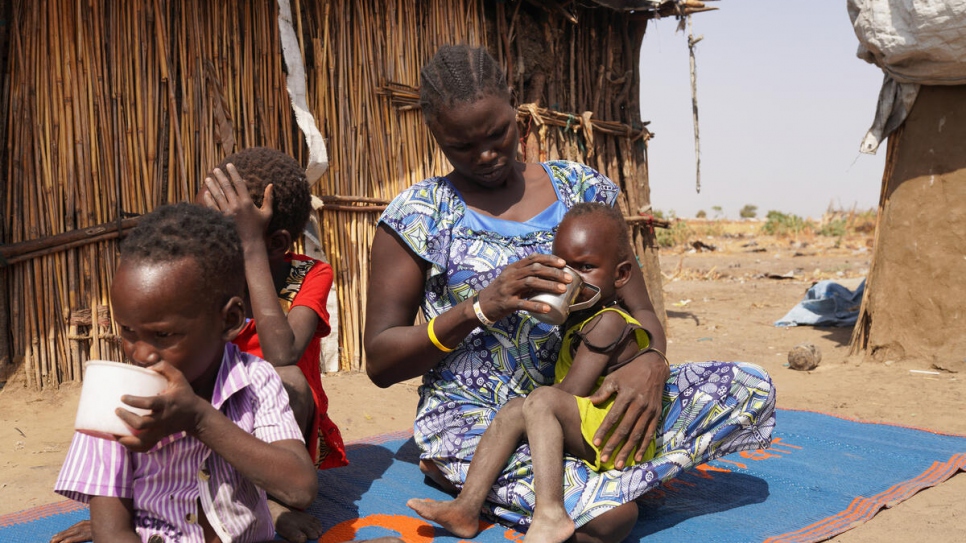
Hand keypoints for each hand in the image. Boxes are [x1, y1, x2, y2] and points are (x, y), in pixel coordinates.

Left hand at [116, 362, 205, 452]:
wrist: (196, 416)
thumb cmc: (184, 395)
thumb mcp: (179, 378)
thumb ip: (165, 368)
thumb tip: (148, 365)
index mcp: (167, 403)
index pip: (149, 404)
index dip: (134, 401)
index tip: (123, 397)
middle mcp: (163, 419)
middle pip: (141, 424)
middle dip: (126, 418)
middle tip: (117, 410)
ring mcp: (160, 430)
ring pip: (141, 440)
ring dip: (125, 438)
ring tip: (113, 431)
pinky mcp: (158, 437)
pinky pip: (143, 447)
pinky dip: (131, 446)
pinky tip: (122, 440)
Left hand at [202, 163, 272, 243]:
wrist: (249, 245)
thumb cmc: (260, 229)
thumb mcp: (267, 213)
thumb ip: (269, 198)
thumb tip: (271, 185)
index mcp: (247, 202)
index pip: (239, 183)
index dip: (233, 173)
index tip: (229, 165)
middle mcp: (236, 205)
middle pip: (226, 187)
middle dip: (220, 176)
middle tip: (216, 169)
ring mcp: (227, 212)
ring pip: (217, 195)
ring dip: (212, 186)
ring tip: (208, 178)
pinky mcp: (221, 219)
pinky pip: (213, 206)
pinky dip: (209, 199)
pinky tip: (206, 193)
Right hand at [477, 252, 571, 320]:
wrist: (482, 305)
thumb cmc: (501, 292)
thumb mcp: (512, 279)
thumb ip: (526, 275)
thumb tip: (549, 275)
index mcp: (514, 268)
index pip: (533, 258)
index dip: (549, 259)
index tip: (563, 263)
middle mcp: (511, 275)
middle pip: (535, 269)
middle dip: (554, 273)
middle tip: (569, 278)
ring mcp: (508, 289)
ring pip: (531, 283)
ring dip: (549, 285)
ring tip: (563, 289)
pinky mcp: (507, 303)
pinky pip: (523, 303)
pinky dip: (537, 305)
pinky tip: (547, 308)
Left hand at [586, 351, 668, 467]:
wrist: (654, 366)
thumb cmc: (629, 372)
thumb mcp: (614, 378)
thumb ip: (602, 392)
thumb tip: (587, 402)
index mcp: (627, 395)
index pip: (613, 416)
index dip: (604, 430)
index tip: (595, 443)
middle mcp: (639, 404)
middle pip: (625, 429)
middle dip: (614, 445)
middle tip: (605, 459)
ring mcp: (649, 410)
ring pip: (637, 434)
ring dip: (628, 450)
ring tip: (619, 464)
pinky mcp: (657, 414)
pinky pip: (650, 433)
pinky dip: (644, 446)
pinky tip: (637, 457)